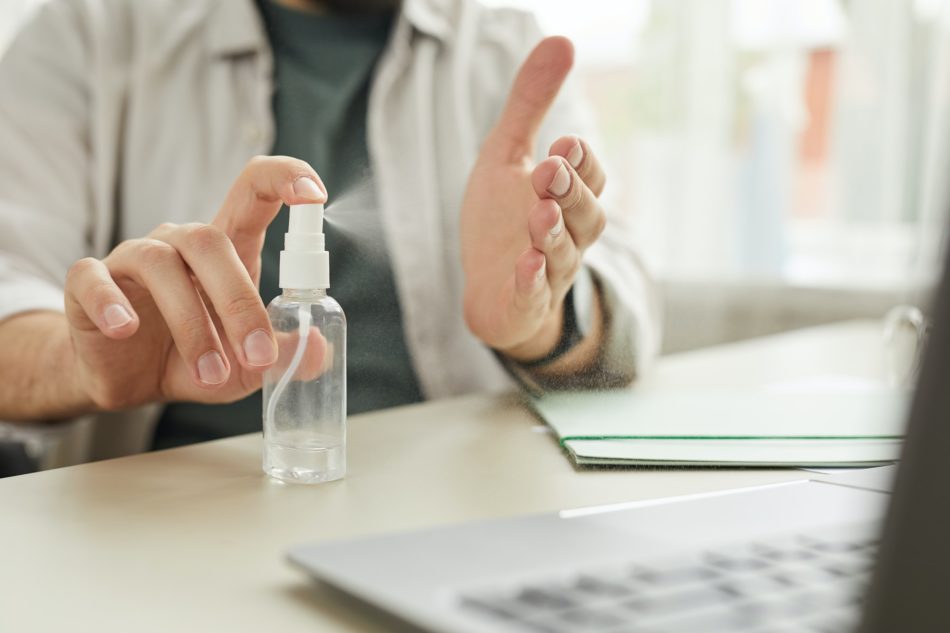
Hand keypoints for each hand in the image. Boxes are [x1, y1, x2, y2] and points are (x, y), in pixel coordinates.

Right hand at [63, 157, 328, 410]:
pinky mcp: (88, 283)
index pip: (254, 192)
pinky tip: (126, 328)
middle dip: (239, 301)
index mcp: (227, 249)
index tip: (315, 194)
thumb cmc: (197, 359)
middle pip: (209, 240)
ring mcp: (133, 259)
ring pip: (161, 264)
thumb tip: (320, 349)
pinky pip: (93, 278)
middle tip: (257, 355)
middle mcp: (180, 243)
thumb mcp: (248, 367)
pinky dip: (111, 302)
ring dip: (191, 324)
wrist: (129, 382)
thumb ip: (284, 356)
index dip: (284, 179)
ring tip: (211, 374)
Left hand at [460, 37, 607, 361]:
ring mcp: (548, 272)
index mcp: (569, 198)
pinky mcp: (524, 302)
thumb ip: (531, 104)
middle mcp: (569, 235)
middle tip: (551, 168)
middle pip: (587, 216)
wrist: (489, 291)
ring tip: (540, 213)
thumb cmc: (502, 220)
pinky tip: (525, 265)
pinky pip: (534, 296)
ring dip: (553, 233)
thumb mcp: (508, 155)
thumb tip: (562, 39)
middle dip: (571, 191)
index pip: (591, 178)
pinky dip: (532, 282)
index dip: (581, 162)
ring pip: (564, 255)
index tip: (565, 142)